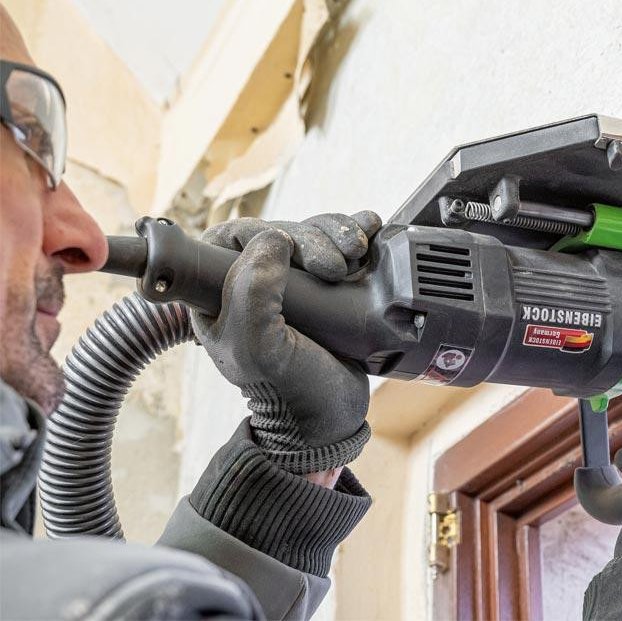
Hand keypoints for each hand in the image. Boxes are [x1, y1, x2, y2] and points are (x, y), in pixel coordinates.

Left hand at [193, 212, 381, 473]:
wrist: (332, 419)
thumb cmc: (289, 392)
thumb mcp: (259, 347)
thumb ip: (253, 292)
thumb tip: (275, 238)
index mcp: (221, 297)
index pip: (231, 237)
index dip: (263, 234)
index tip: (292, 251)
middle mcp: (255, 286)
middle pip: (281, 232)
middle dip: (314, 238)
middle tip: (336, 268)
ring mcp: (294, 286)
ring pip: (313, 234)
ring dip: (339, 234)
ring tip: (357, 257)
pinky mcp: (329, 288)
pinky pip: (339, 245)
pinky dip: (357, 232)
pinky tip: (371, 232)